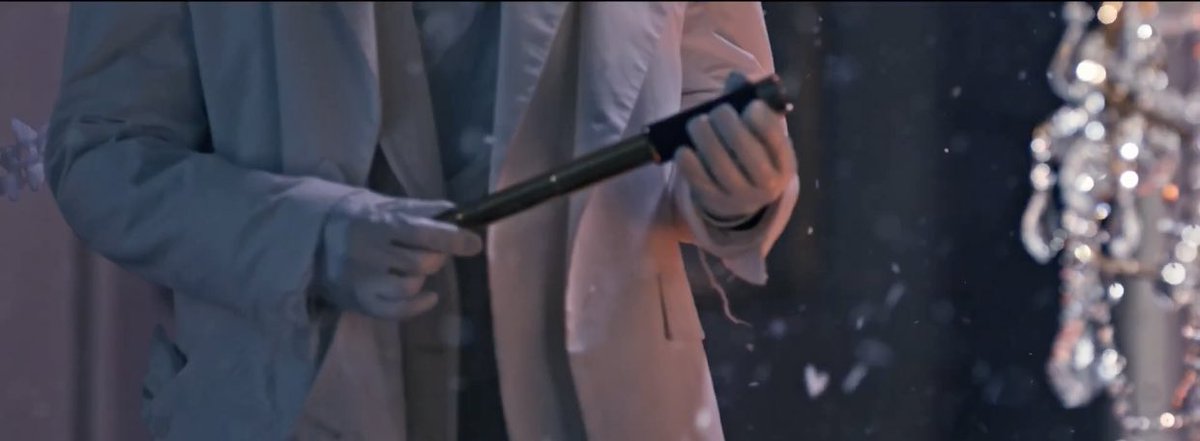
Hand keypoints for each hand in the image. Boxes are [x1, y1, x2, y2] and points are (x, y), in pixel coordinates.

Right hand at [316, 191, 481, 319]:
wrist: (310, 241)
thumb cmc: (357, 219)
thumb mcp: (384, 206)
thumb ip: (420, 209)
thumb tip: (455, 211)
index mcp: (376, 224)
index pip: (421, 232)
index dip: (451, 238)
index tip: (474, 243)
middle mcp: (368, 253)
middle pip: (421, 263)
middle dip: (437, 257)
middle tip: (432, 250)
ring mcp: (362, 281)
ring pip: (411, 285)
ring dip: (421, 277)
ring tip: (410, 266)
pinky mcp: (359, 302)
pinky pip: (398, 311)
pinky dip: (419, 304)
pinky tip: (429, 295)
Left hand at [676, 72, 796, 223]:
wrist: (742, 195)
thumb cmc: (751, 150)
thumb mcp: (759, 131)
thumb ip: (750, 100)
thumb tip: (736, 77)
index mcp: (784, 163)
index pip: (777, 139)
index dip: (763, 119)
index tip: (750, 107)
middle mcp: (765, 184)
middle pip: (747, 151)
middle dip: (729, 124)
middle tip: (718, 111)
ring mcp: (739, 196)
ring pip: (720, 165)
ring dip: (705, 137)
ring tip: (697, 122)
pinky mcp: (713, 200)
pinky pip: (698, 180)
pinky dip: (688, 162)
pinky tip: (683, 148)